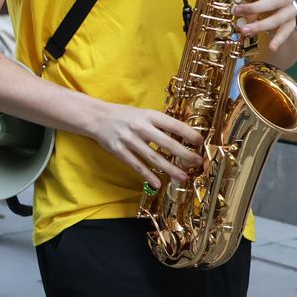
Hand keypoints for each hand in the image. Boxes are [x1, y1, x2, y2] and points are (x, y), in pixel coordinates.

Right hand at [87, 103, 202, 189]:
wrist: (96, 117)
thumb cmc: (124, 115)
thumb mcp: (143, 113)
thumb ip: (160, 124)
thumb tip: (182, 136)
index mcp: (149, 115)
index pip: (174, 125)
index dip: (189, 134)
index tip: (200, 143)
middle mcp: (140, 127)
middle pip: (167, 143)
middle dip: (184, 154)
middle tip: (197, 163)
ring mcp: (129, 140)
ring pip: (153, 157)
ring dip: (170, 169)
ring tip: (183, 177)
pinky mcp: (119, 151)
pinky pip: (136, 165)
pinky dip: (147, 175)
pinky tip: (157, 183)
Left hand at [234, 0, 296, 51]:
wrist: (282, 7)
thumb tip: (229, 3)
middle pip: (274, 1)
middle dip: (254, 7)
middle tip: (236, 11)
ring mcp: (290, 9)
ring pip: (278, 18)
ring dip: (260, 25)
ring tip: (244, 30)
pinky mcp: (292, 22)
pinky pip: (286, 31)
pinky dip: (278, 40)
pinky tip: (271, 47)